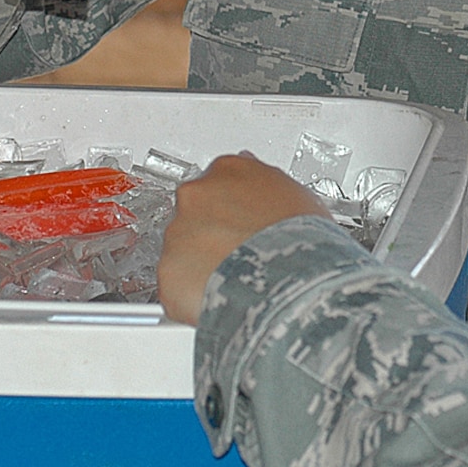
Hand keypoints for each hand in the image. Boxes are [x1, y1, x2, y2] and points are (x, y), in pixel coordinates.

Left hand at [158, 154, 329, 325]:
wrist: (289, 278)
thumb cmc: (300, 237)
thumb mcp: (296, 195)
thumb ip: (267, 184)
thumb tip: (261, 183)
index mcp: (228, 170)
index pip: (218, 182)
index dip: (231, 208)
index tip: (240, 222)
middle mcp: (195, 195)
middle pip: (194, 214)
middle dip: (211, 234)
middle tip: (238, 253)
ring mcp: (177, 233)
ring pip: (181, 251)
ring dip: (200, 265)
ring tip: (234, 280)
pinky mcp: (167, 273)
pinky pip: (175, 285)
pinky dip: (192, 295)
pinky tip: (221, 296)